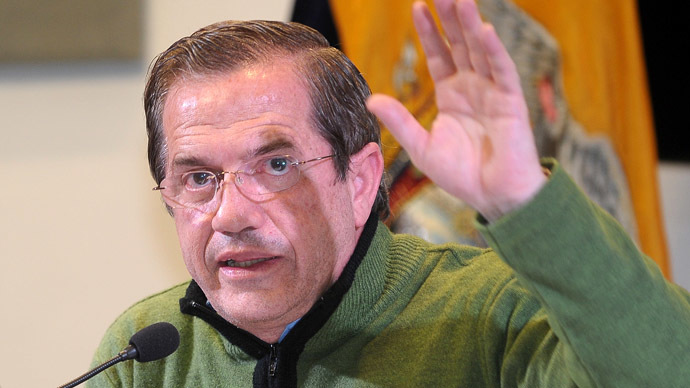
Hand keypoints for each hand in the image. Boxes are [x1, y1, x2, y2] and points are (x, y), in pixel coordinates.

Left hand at [367, 0, 545, 220]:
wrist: (494, 196)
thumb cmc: (462, 175)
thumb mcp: (421, 147)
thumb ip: (399, 121)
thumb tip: (370, 99)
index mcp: (453, 95)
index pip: (439, 55)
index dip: (429, 32)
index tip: (416, 6)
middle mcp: (473, 88)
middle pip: (459, 45)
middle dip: (449, 18)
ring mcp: (493, 92)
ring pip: (480, 51)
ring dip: (470, 25)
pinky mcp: (512, 103)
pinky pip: (502, 71)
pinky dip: (493, 51)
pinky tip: (483, 30)